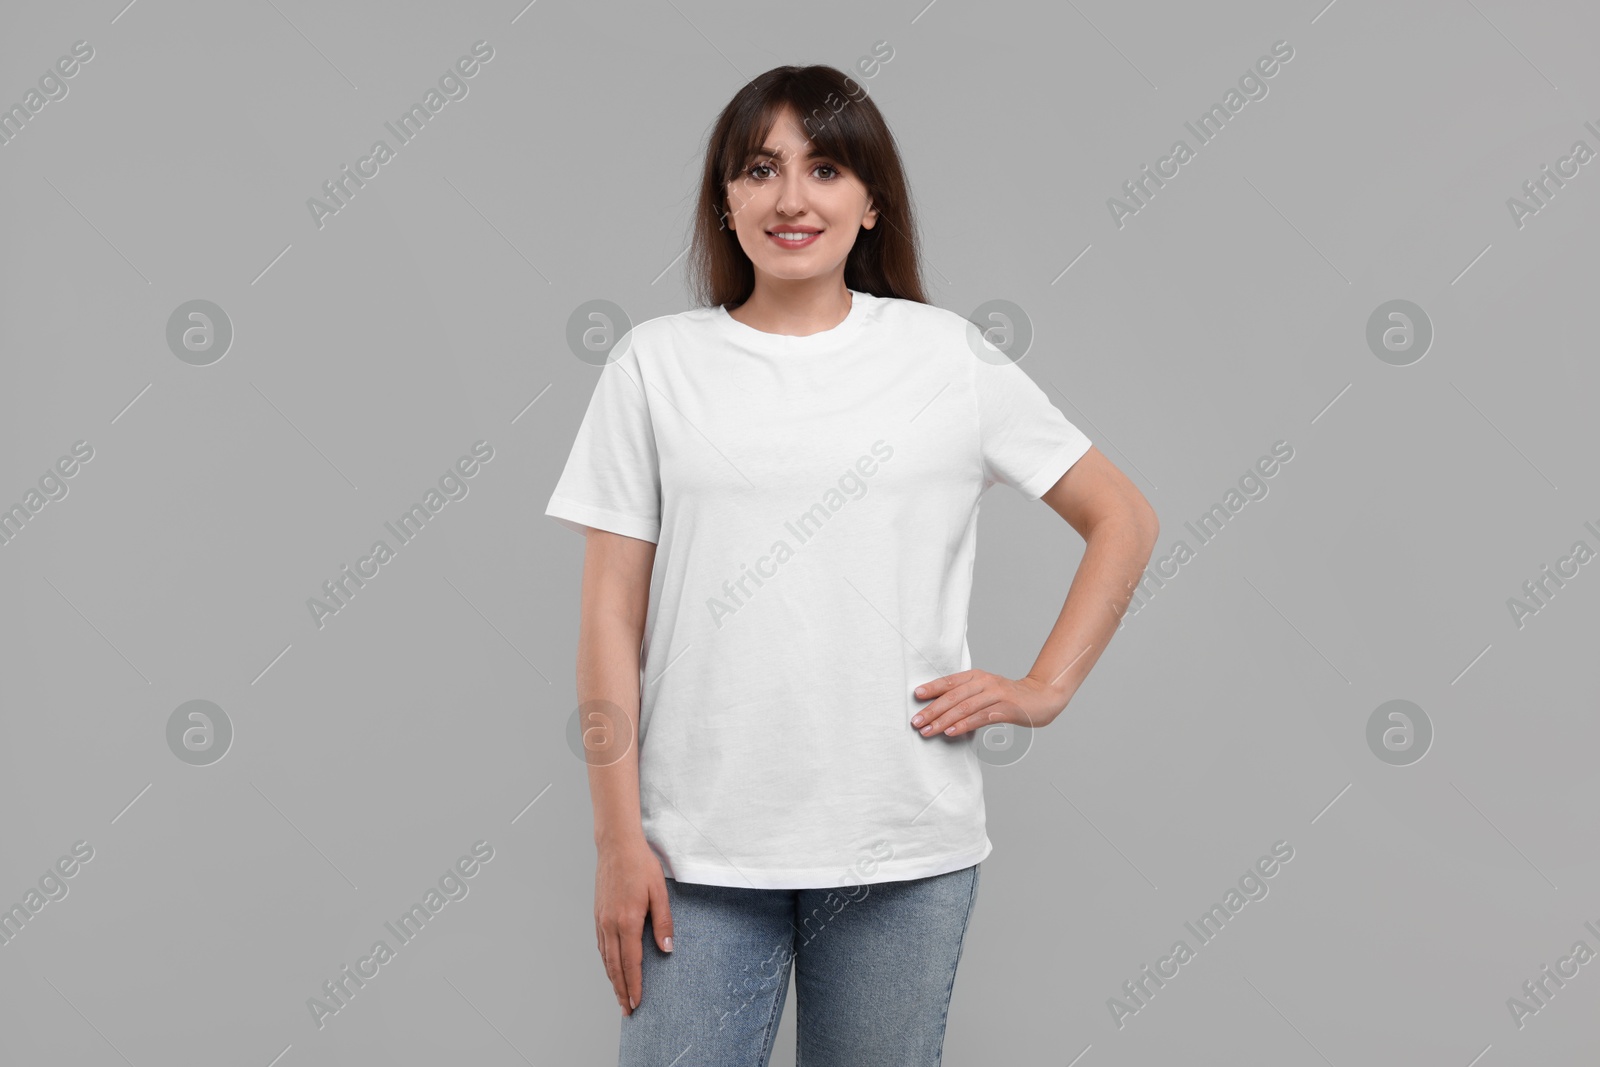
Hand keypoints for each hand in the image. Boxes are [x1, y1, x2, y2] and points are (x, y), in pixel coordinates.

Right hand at [595, 835, 672, 1015]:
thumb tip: (667, 948)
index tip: (637, 1003)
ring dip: (612, 980)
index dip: (634, 985)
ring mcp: (601, 920)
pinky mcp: (597, 915)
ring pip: (606, 959)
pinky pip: (601, 946)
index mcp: (627, 920)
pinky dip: (606, 963)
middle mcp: (610, 924)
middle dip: (621, 991)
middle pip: (615, 966)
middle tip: (627, 1010)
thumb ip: (663, 921)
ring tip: (619, 997)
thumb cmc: (640, 865)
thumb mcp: (659, 892)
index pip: (631, 962)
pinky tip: (611, 969)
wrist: (616, 845)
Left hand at [910, 669, 1064, 737]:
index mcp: (977, 675)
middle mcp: (985, 682)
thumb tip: (939, 710)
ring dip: (943, 720)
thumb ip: (967, 696)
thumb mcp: (986, 690)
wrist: (1043, 698)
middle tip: (916, 722)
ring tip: (928, 731)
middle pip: (953, 696)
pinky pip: (980, 717)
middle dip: (932, 710)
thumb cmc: (1010, 697)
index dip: (932, 688)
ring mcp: (996, 694)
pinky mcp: (1006, 708)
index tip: (916, 696)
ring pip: (964, 707)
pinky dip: (963, 725)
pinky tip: (951, 732)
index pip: (950, 681)